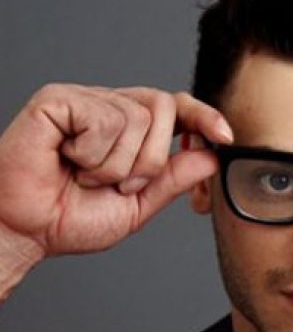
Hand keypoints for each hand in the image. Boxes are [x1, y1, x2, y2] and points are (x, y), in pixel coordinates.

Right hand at [0, 83, 232, 257]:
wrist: (28, 231)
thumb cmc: (73, 218)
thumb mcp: (138, 204)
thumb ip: (173, 178)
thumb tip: (210, 156)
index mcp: (130, 131)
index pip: (176, 108)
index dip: (204, 116)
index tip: (225, 136)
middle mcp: (110, 108)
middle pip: (163, 109)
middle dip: (150, 161)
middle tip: (118, 184)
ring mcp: (84, 101)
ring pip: (136, 119)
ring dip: (116, 166)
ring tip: (86, 176)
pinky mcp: (58, 100)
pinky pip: (104, 121)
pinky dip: (93, 155)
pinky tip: (67, 160)